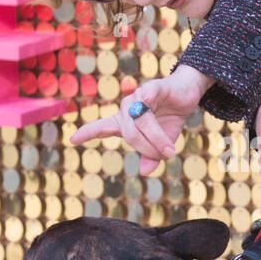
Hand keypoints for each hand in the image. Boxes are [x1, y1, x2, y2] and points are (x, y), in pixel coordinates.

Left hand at [70, 64, 212, 173]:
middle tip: (166, 156)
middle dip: (147, 148)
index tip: (72, 140)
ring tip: (170, 151)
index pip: (102, 127)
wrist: (187, 94)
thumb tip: (143, 172)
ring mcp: (138, 97)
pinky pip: (148, 94)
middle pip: (130, 134)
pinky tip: (148, 100)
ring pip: (142, 121)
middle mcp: (127, 108)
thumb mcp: (162, 143)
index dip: (88, 133)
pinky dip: (148, 97)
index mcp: (124, 122)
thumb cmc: (170, 117)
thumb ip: (151, 156)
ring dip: (157, 138)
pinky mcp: (154, 87)